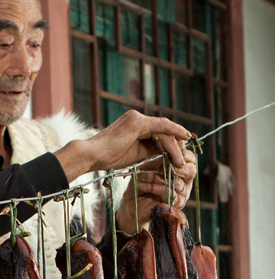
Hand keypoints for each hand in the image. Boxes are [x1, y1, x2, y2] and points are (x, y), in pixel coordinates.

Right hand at [55, 110, 190, 181]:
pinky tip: (185, 137)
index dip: (171, 141)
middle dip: (175, 144)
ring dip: (175, 146)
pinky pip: (162, 126)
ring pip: (164, 130)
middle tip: (182, 159)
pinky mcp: (138, 122)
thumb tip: (166, 152)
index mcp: (133, 124)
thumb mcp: (134, 154)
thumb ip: (150, 150)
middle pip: (163, 130)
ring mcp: (137, 118)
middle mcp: (136, 117)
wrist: (92, 155)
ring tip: (180, 161)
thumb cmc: (108, 157)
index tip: (180, 151)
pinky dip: (175, 131)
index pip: (157, 131)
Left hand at [115, 148, 196, 233]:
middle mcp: (186, 181)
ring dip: (157, 177)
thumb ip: (156, 155)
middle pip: (190, 170)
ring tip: (142, 175)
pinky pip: (168, 193)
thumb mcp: (147, 165)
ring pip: (176, 182)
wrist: (131, 203)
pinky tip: (141, 184)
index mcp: (182, 168)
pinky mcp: (175, 205)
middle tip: (158, 165)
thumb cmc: (140, 181)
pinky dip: (153, 187)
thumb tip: (162, 139)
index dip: (178, 153)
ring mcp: (182, 193)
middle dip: (173, 166)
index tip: (162, 150)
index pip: (189, 157)